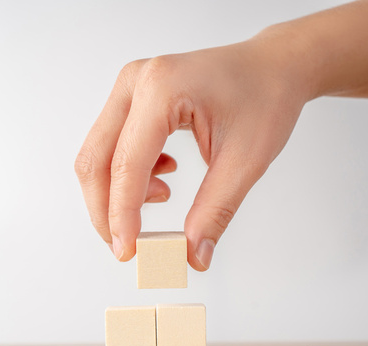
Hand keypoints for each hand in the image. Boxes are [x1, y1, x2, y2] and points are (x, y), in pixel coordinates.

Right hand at [74, 28, 312, 269]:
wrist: (272, 67)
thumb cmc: (265, 99)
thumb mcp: (245, 161)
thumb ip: (214, 211)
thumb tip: (192, 256)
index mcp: (161, 89)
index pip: (126, 164)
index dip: (121, 215)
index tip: (128, 252)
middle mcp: (135, 82)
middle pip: (95, 160)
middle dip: (106, 210)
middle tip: (128, 246)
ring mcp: (129, 86)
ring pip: (98, 155)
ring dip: (117, 194)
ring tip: (163, 197)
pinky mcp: (131, 98)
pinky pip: (112, 146)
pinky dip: (128, 176)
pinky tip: (162, 180)